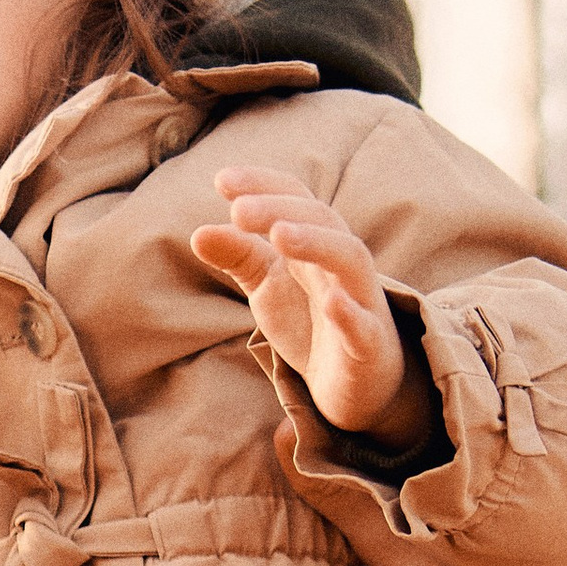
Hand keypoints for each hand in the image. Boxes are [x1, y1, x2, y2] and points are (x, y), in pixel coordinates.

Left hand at [191, 164, 436, 454]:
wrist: (354, 384)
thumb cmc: (311, 324)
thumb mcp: (268, 286)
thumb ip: (239, 257)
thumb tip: (197, 233)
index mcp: (316, 243)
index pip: (294, 199)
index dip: (262, 185)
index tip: (221, 181)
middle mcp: (341, 263)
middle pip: (320, 219)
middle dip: (279, 210)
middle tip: (238, 211)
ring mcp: (361, 301)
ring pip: (349, 259)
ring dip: (315, 243)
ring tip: (279, 236)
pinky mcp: (369, 346)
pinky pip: (364, 326)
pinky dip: (349, 313)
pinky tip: (330, 303)